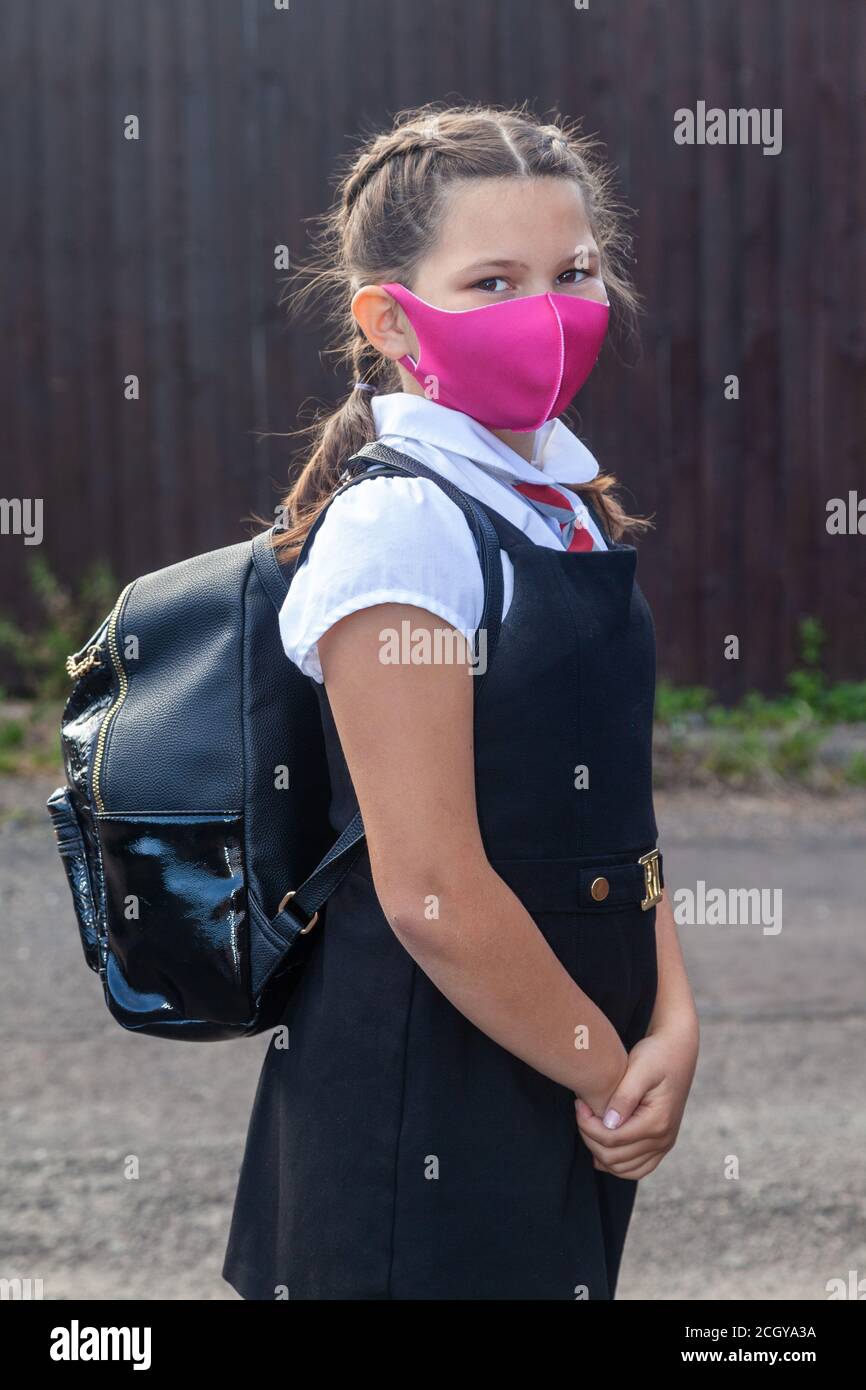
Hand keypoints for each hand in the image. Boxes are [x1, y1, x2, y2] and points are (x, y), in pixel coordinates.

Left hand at [574, 1019, 698, 1179]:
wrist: (677, 1051)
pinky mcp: (661, 1144)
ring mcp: (664, 1145)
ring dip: (599, 1151)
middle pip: (613, 1157)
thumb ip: (624, 1097)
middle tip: (580, 1110)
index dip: (587, 1124)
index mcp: (657, 1122)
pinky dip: (614, 1162)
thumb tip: (609, 1124)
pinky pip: (635, 1169)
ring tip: (589, 1123)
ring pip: (622, 1169)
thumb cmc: (656, 1054)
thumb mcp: (639, 1068)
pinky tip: (600, 1143)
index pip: (611, 1139)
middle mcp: (663, 1140)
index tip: (578, 1103)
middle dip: (589, 1136)